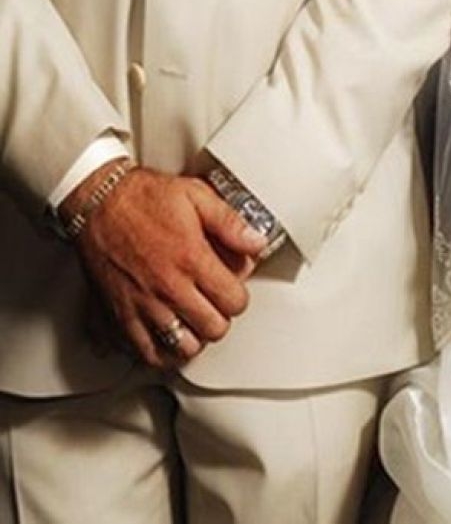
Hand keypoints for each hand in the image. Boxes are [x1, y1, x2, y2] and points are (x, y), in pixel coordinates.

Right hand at [63, 162, 267, 367]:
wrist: (97, 201)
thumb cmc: (142, 198)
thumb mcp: (196, 196)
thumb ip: (230, 222)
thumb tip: (256, 242)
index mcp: (191, 259)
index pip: (234, 302)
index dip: (239, 296)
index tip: (232, 287)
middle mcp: (168, 286)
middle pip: (214, 328)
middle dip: (221, 316)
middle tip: (215, 302)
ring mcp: (144, 303)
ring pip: (184, 347)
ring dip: (196, 336)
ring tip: (196, 318)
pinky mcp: (121, 313)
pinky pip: (147, 351)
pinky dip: (163, 351)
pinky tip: (170, 336)